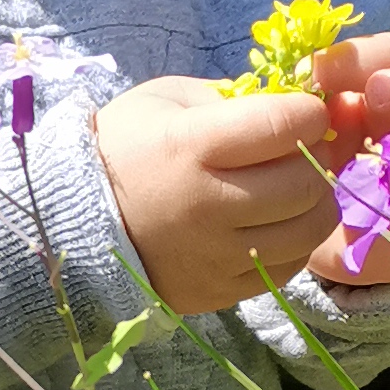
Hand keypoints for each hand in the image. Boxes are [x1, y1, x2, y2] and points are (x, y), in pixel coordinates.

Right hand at [95, 75, 345, 311]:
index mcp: (191, 148)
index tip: (306, 112)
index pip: (283, 125)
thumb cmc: (124, 148)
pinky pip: (287, 268)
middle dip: (316, 158)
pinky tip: (276, 224)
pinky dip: (294, 242)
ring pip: (307, 230)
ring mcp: (215, 255)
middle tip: (303, 150)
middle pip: (304, 182)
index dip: (309, 113)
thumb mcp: (166, 101)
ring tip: (295, 188)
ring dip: (314, 203)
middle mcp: (207, 206)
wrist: (73, 221)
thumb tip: (292, 102)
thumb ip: (230, 98)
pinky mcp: (219, 291)